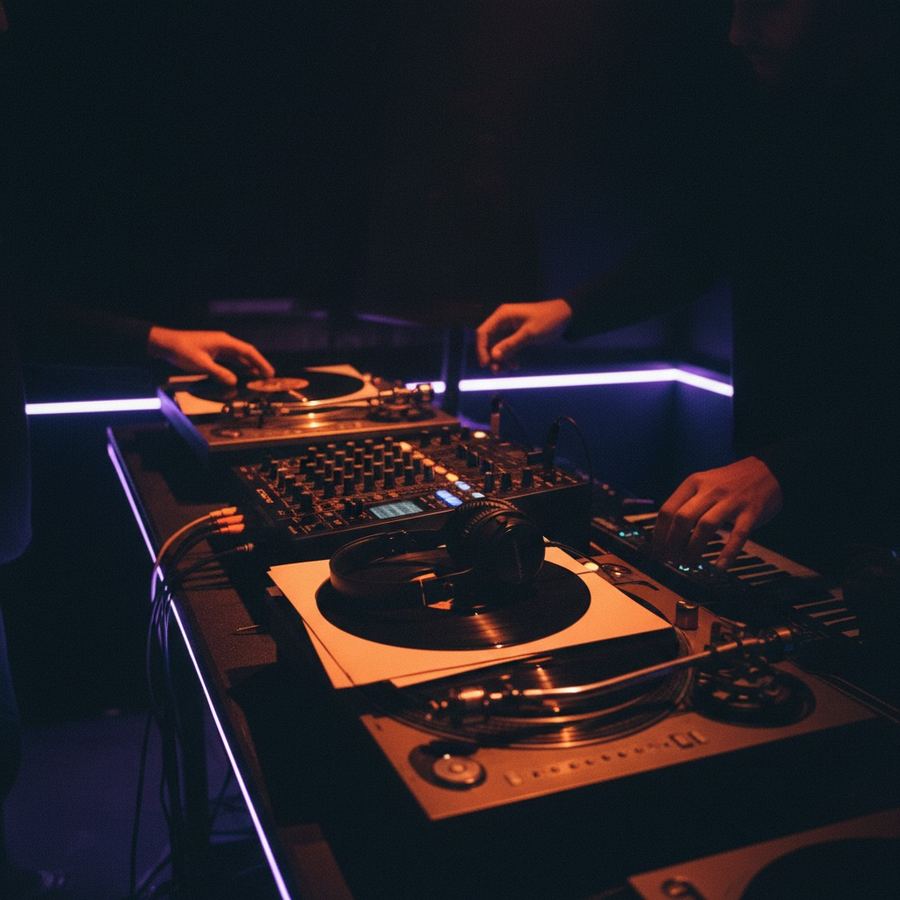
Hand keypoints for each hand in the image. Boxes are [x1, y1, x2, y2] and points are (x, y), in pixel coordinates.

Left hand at [147, 326, 274, 385]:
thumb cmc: (181, 349)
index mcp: (224, 342)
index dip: (260, 362)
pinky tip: (242, 374)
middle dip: (258, 365)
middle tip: (269, 377)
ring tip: (259, 377)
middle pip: (246, 354)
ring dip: (249, 366)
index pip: (248, 351)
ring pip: (239, 357)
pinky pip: (231, 359)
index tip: (269, 372)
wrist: (166, 343)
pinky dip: (238, 367)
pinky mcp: (213, 352)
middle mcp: (224, 342)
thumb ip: (219, 373)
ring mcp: (219, 347)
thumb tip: (233, 382)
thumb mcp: (201, 363)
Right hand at [475, 298, 572, 370]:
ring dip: (500, 359)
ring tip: (506, 370)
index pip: (483, 332)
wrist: (565, 316)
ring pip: (497, 346)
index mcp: (503, 315)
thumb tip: (494, 356)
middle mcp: (503, 321)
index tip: (485, 364)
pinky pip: (507, 347)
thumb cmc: (548, 320)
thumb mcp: (529, 334)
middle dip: (491, 356)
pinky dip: (509, 356)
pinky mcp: (516, 334)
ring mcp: (509, 328)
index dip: (481, 349)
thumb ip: (511, 344)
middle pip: (488, 341)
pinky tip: (515, 365)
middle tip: (496, 371)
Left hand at [652, 457, 782, 570]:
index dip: (659, 534)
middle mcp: (710, 490)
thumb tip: (666, 534)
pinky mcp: (751, 512)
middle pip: (683, 518)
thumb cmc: (730, 482)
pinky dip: (727, 553)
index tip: (657, 551)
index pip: (668, 510)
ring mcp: (731, 501)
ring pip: (706, 526)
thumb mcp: (703, 483)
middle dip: (673, 543)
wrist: (767, 469)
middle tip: (671, 559)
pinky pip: (737, 535)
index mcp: (693, 483)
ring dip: (694, 548)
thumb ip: (687, 503)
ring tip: (689, 563)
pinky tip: (719, 567)